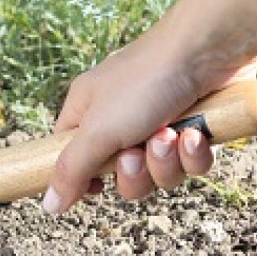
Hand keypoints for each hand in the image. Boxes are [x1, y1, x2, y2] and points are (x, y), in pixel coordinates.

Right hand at [42, 31, 256, 211]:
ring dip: (166, 161)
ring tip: (172, 134)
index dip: (84, 178)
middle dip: (135, 172)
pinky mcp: (195, 127)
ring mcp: (160, 123)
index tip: (97, 188)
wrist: (207, 50)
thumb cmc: (145, 80)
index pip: (72, 157)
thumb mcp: (97, 130)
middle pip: (121, 175)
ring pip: (159, 173)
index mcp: (88, 112)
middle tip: (137, 151)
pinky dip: (193, 154)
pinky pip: (190, 164)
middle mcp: (121, 118)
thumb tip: (49, 205)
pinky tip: (196, 133)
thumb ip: (71, 170)